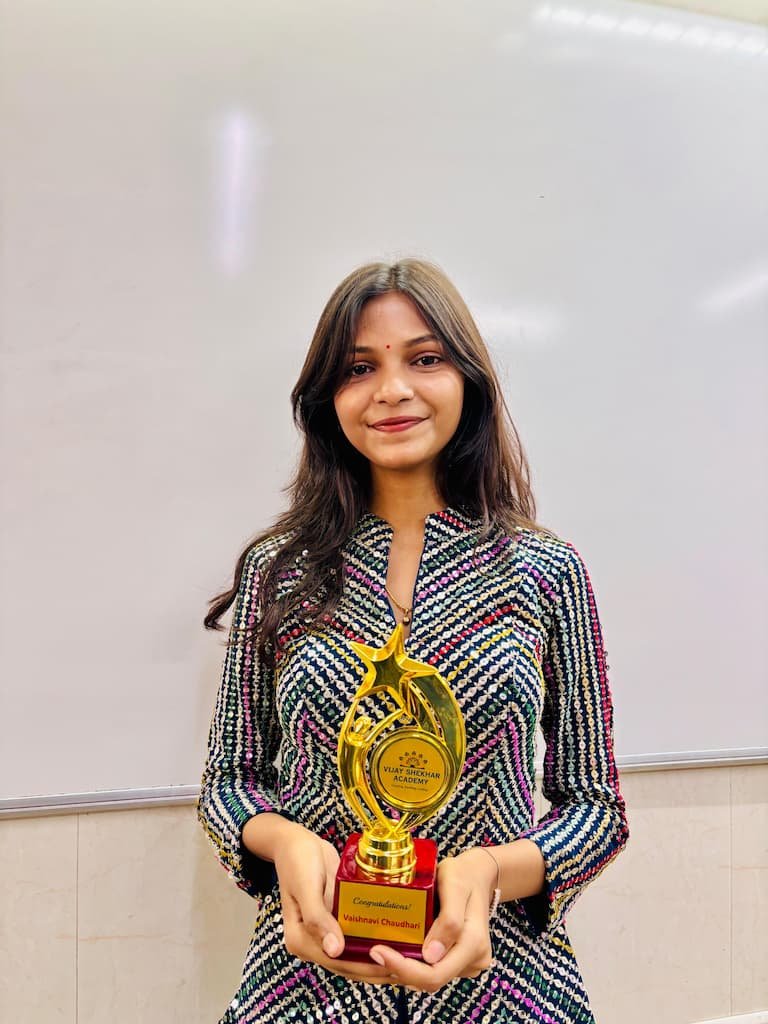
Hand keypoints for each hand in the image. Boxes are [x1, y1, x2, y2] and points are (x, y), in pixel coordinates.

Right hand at [272, 823, 393, 984]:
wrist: (295, 842)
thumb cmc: (297, 860)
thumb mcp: (306, 886)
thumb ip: (316, 918)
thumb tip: (335, 951)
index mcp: (300, 939)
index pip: (336, 961)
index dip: (364, 966)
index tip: (391, 966)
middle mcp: (312, 942)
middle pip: (347, 963)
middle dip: (376, 967)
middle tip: (409, 965)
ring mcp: (325, 932)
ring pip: (353, 953)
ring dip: (377, 957)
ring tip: (408, 958)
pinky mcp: (335, 920)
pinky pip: (355, 935)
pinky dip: (372, 939)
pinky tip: (395, 939)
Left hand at [367, 847, 496, 992]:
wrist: (478, 875)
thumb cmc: (464, 875)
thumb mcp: (455, 885)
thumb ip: (449, 919)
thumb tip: (431, 956)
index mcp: (474, 944)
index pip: (435, 973)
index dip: (403, 968)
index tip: (377, 951)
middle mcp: (472, 960)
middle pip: (428, 980)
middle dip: (396, 970)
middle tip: (368, 952)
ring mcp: (464, 963)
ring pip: (427, 977)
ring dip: (400, 969)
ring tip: (372, 952)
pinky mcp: (454, 960)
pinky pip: (429, 968)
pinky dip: (409, 962)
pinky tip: (390, 949)